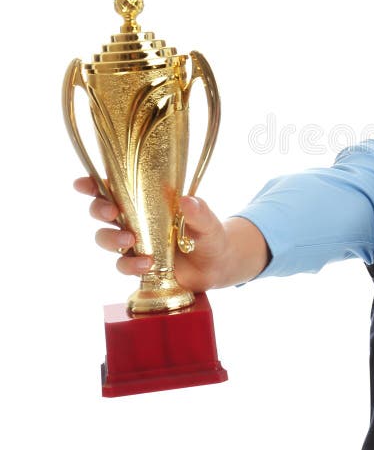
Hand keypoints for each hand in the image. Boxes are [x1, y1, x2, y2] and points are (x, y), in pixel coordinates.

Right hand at [73, 176, 230, 291]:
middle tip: (112, 212)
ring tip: (131, 241)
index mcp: (147, 200)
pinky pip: (122, 265)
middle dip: (99, 210)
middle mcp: (134, 219)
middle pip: (101, 211)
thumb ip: (199, 212)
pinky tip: (147, 263)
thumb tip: (188, 201)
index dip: (93, 185)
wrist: (215, 265)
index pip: (114, 187)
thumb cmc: (208, 234)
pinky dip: (130, 264)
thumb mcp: (208, 221)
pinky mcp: (137, 264)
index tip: (82, 184)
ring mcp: (134, 243)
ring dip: (112, 239)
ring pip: (105, 239)